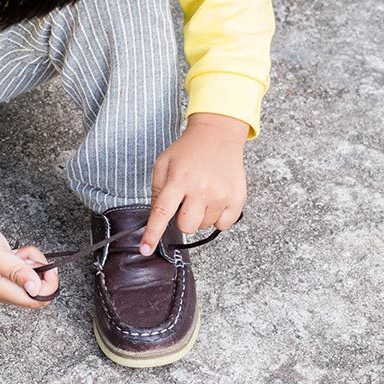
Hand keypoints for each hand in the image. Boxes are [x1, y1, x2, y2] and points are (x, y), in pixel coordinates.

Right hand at [0, 207, 58, 307]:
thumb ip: (17, 273)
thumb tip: (35, 288)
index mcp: (1, 291)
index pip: (35, 300)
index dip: (48, 286)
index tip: (49, 268)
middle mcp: (6, 288)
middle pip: (38, 290)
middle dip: (42, 272)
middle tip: (30, 257)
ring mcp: (8, 279)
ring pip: (35, 276)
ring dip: (34, 261)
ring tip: (20, 252)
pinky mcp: (9, 268)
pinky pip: (28, 267)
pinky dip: (28, 257)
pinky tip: (17, 251)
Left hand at [139, 113, 248, 254]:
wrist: (218, 134)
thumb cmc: (188, 150)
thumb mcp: (164, 163)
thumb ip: (157, 191)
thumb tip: (155, 217)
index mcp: (179, 179)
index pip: (162, 212)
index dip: (152, 234)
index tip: (145, 249)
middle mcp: (200, 188)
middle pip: (186, 226)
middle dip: (182, 218)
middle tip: (186, 200)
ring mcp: (221, 194)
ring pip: (204, 226)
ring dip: (200, 215)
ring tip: (202, 193)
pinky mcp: (237, 199)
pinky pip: (222, 225)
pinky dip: (217, 217)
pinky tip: (215, 198)